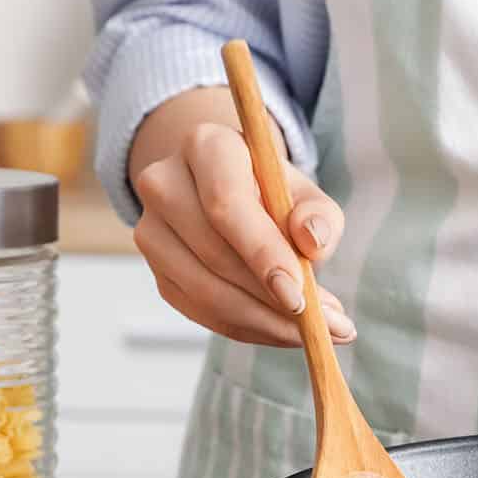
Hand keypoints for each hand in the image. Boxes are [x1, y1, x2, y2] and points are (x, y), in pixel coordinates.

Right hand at [129, 88, 352, 346]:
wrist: (227, 190)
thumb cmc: (273, 192)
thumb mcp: (305, 193)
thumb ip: (319, 215)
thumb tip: (313, 243)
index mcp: (205, 146)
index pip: (226, 205)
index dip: (262, 254)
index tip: (300, 297)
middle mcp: (164, 183)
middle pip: (214, 254)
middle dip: (271, 300)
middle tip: (325, 325)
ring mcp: (152, 230)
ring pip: (204, 291)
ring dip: (263, 321)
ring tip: (311, 331)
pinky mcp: (156, 270)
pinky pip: (199, 312)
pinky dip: (245, 327)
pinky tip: (280, 329)